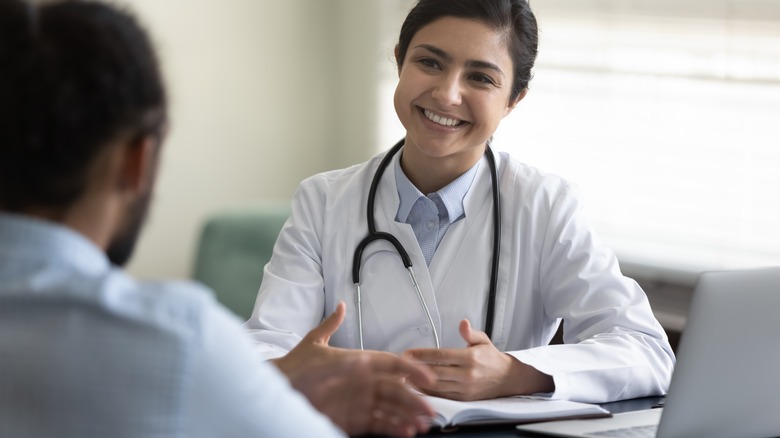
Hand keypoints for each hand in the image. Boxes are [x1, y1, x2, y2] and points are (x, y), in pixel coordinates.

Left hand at [274, 302, 435, 436]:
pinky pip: (380, 424)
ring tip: (421, 425)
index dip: (411, 369)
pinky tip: (405, 431)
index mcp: (359, 363)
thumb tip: (342, 309)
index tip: (427, 378)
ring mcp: (360, 402)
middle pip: (397, 390)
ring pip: (392, 409)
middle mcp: (364, 382)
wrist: (276, 393)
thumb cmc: (294, 369)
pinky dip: (394, 427)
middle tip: (429, 409)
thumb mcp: (311, 344)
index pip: (390, 364)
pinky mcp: (355, 419)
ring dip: (408, 416)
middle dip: (414, 399)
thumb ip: (329, 330)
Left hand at [403, 319, 553, 400]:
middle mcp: (467, 374)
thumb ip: (470, 333)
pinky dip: (427, 392)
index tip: (407, 353)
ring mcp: (465, 388)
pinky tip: (416, 387)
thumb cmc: (492, 358)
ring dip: (417, 382)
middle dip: (415, 369)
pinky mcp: (464, 399)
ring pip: (436, 386)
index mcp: (470, 357)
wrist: (508, 379)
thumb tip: (462, 323)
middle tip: (399, 365)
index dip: (422, 355)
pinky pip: (442, 396)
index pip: (441, 356)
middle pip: (435, 372)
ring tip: (402, 376)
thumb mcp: (483, 340)